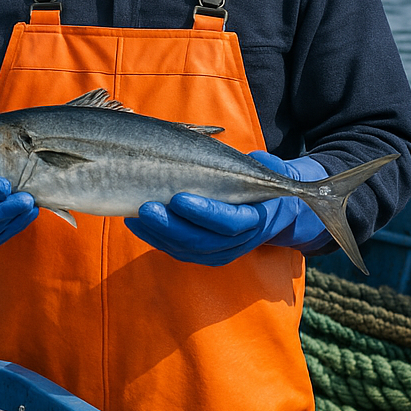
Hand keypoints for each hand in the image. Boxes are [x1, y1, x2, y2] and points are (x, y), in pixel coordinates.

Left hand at [124, 152, 330, 264]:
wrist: (274, 208)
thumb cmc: (264, 180)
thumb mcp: (269, 170)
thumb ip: (259, 165)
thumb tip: (249, 156)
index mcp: (257, 219)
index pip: (229, 223)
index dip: (204, 213)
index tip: (179, 198)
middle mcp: (239, 241)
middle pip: (202, 241)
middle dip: (171, 226)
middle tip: (146, 208)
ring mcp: (221, 251)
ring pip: (187, 249)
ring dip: (158, 234)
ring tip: (136, 214)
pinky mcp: (205, 254)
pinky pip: (178, 250)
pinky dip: (155, 238)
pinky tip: (136, 222)